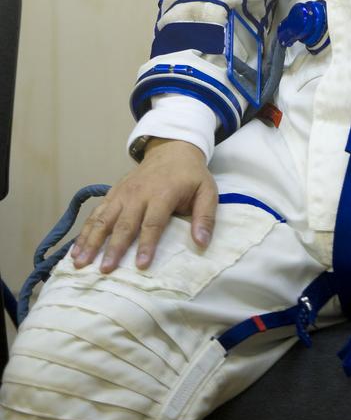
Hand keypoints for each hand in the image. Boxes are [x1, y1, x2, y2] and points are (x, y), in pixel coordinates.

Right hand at [70, 139, 216, 273]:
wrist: (172, 149)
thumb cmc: (190, 176)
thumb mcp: (207, 191)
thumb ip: (205, 217)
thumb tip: (202, 243)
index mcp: (163, 193)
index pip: (154, 222)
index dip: (147, 244)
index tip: (141, 266)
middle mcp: (138, 193)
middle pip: (124, 223)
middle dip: (114, 247)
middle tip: (104, 270)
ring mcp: (122, 193)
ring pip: (103, 218)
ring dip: (91, 240)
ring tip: (79, 263)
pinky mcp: (113, 193)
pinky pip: (95, 213)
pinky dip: (84, 231)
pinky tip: (75, 249)